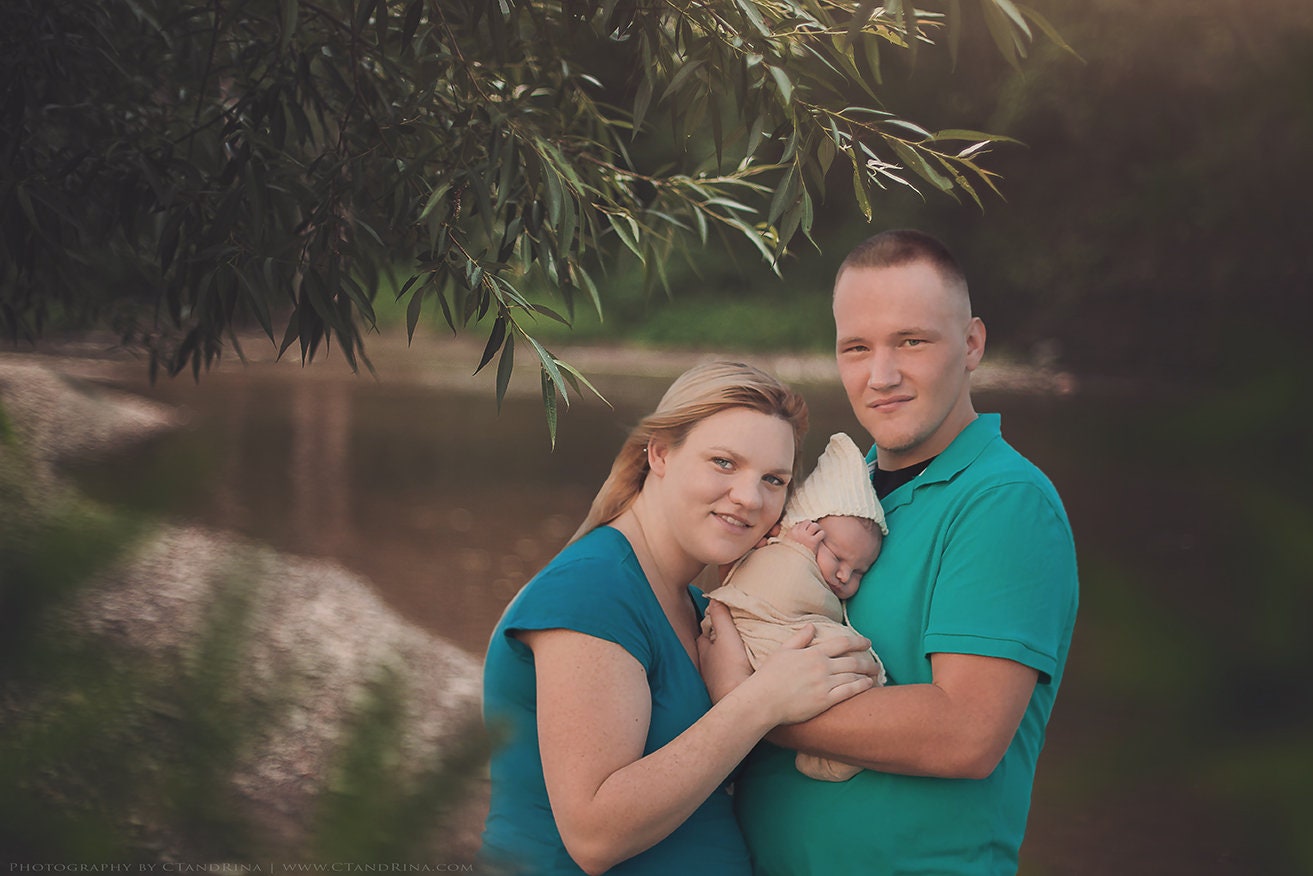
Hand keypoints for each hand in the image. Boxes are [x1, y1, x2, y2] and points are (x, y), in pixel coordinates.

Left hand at [697, 601, 751, 702]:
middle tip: (731, 635)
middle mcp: (706, 667)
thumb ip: (721, 618)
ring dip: (726, 658)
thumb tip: (714, 599)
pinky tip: (745, 671)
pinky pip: (728, 678)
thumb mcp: (727, 637)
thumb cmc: (731, 669)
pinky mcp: (725, 692)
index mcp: (704, 651)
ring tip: (740, 652)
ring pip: (718, 665)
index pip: (703, 634)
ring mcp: (715, 681)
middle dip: (717, 643)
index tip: (720, 619)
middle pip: (710, 650)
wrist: (739, 701)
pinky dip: (733, 672)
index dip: (710, 626)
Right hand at [748, 626, 876, 725]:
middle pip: (853, 660)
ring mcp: (825, 684)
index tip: (867, 642)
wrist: (763, 700)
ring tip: (875, 674)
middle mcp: (822, 666)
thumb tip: (811, 626)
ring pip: (854, 675)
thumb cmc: (769, 676)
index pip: (842, 643)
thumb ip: (799, 638)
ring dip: (867, 674)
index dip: (858, 641)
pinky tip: (869, 685)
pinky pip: (849, 692)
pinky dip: (862, 687)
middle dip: (867, 660)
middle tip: (876, 662)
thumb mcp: (783, 651)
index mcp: (813, 653)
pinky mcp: (825, 700)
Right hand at [785, 519, 824, 553]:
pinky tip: (820, 539)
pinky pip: (821, 533)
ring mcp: (806, 536)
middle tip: (813, 532)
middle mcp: (798, 532)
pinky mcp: (813, 542)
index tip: (806, 532)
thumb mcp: (787, 544)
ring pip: (815, 525)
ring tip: (817, 534)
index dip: (804, 527)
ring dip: (817, 529)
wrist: (795, 564)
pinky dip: (822, 535)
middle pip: (807, 522)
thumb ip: (791, 536)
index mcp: (791, 532)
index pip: (800, 523)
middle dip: (811, 526)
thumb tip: (793, 529)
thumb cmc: (792, 555)